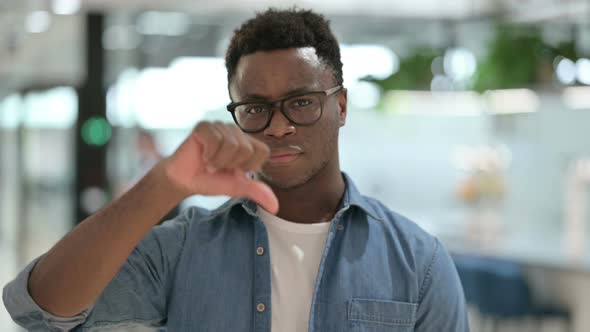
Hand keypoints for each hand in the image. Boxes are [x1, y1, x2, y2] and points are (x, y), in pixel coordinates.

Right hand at [162, 121, 277, 213]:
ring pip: (231, 144)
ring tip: (209, 163)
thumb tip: (276, 207)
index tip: (234, 171)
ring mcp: (220, 126)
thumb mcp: (237, 188)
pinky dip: (208, 154)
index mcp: (248, 144)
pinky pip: (215, 139)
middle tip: (218, 168)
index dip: (249, 166)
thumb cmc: (210, 181)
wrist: (184, 180)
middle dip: (230, 165)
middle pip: (246, 149)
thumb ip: (257, 192)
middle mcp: (236, 132)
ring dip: (218, 161)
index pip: (263, 151)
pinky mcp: (204, 126)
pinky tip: (202, 156)